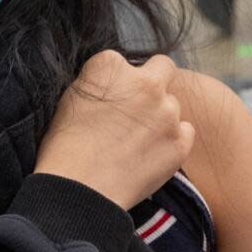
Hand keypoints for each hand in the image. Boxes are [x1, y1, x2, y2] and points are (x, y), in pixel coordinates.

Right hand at [35, 51, 194, 210]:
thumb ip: (99, 81)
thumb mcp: (71, 98)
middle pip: (163, 67)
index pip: (124, 62)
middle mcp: (145, 83)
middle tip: (139, 104)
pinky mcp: (180, 142)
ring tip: (137, 141)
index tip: (111, 98)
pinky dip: (173, 139)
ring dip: (161, 115)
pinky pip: (185, 131)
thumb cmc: (65, 147)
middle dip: (154, 80)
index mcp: (111, 66)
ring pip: (173, 104)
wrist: (79, 190)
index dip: (119, 80)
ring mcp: (167, 113)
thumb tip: (116, 83)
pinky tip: (152, 153)